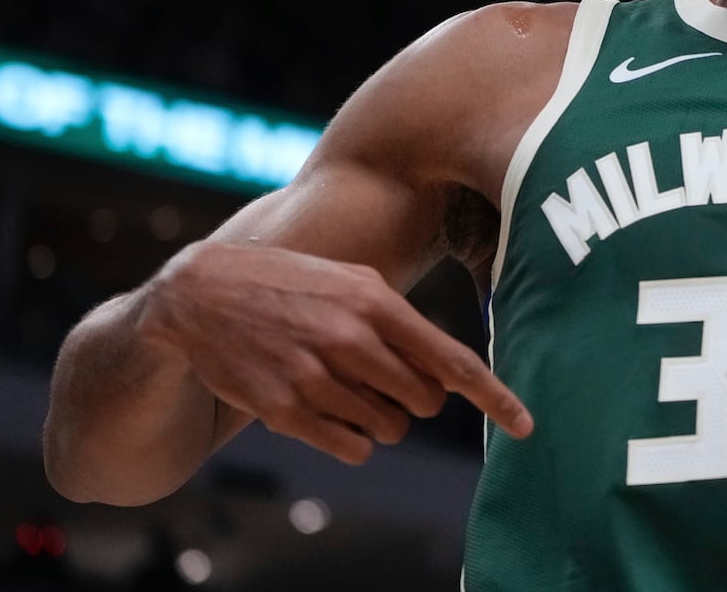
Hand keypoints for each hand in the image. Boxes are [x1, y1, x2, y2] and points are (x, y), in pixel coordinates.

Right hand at [138, 241, 531, 463]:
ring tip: (353, 390)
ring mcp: (314, 376)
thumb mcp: (351, 279)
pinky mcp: (284, 409)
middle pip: (424, 401)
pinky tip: (335, 413)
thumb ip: (399, 319)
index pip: (452, 361)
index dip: (494, 397)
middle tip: (392, 383)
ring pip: (388, 429)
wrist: (202, 294)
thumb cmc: (291, 283)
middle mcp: (349, 339)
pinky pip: (351, 447)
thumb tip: (446, 369)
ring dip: (383, 420)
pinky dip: (355, 440)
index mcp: (375, 302)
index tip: (524, 424)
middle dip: (419, 401)